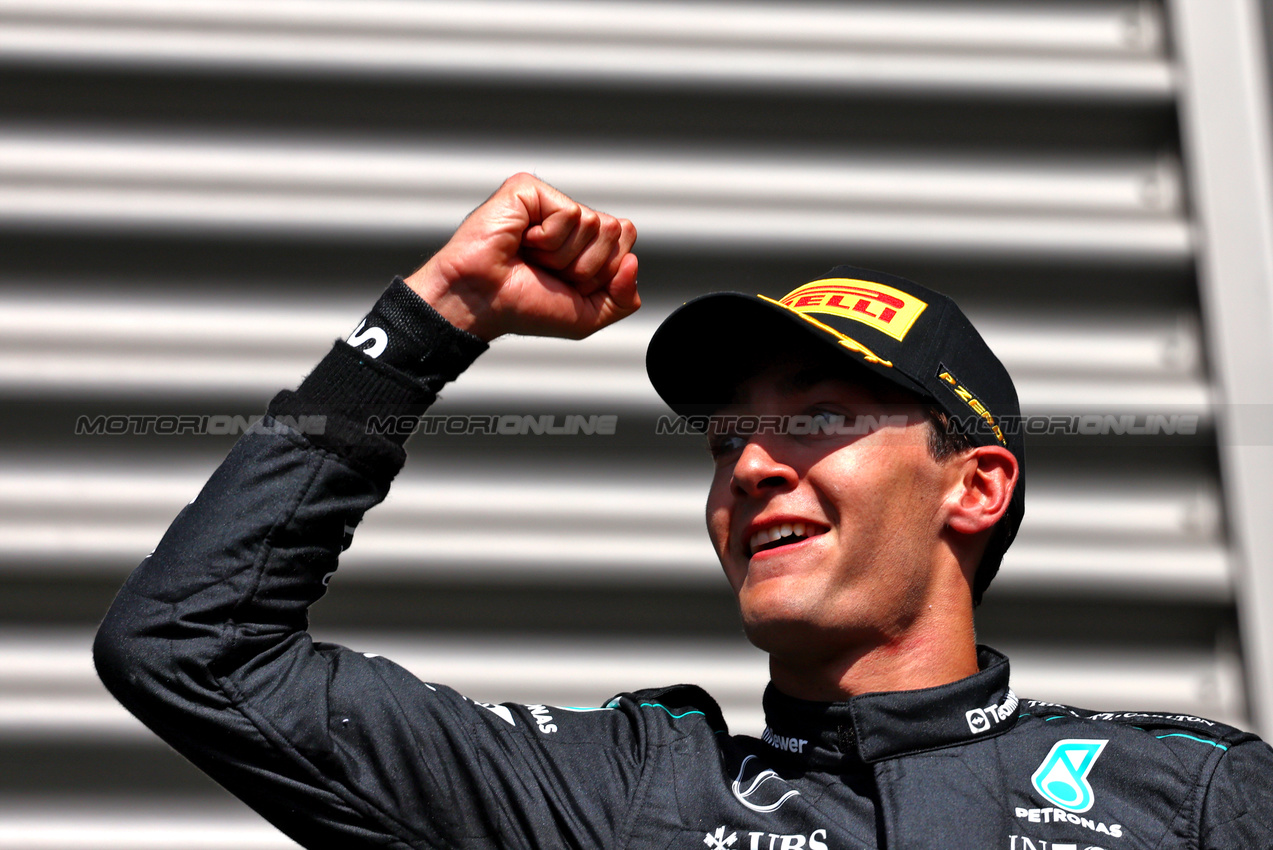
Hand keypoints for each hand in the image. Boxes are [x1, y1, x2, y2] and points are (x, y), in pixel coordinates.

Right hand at [404, 173, 638, 340]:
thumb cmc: (524, 307)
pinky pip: (569, 214)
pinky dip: (548, 240)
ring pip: (594, 224)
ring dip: (562, 256)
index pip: (627, 239)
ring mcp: (549, 201)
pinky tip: (522, 242)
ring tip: (531, 258)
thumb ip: (624, 298)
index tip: (567, 283)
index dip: (604, 271)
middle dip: (586, 265)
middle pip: (616, 231)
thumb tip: (633, 261)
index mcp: (584, 241)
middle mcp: (569, 218)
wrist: (482, 303)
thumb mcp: (588, 316)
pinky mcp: (528, 189)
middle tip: (547, 271)